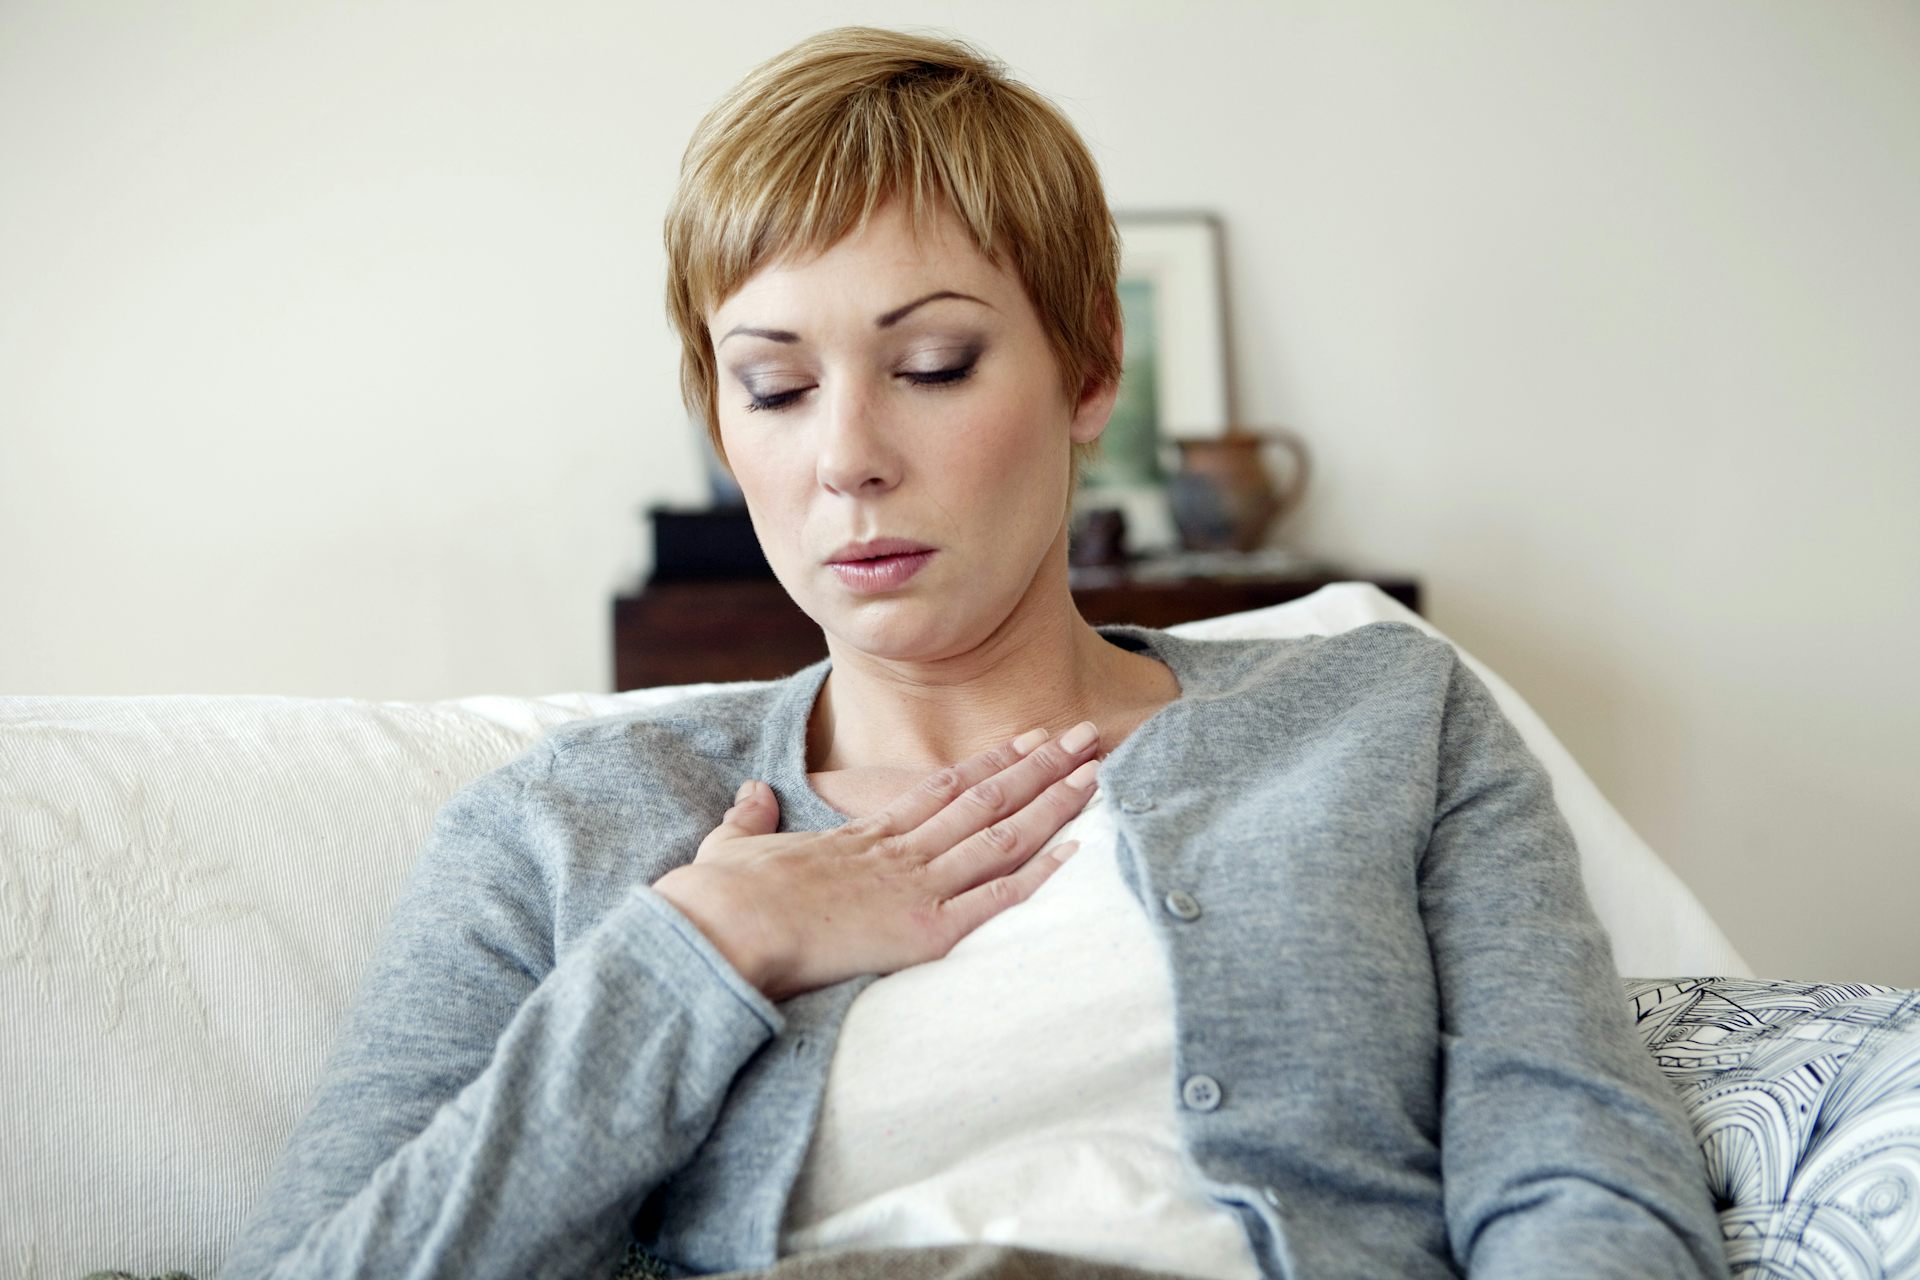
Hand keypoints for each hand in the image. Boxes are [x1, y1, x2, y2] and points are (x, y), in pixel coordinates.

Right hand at [652, 723, 1100, 1001]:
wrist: (725, 924)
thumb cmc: (723, 895)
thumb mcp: (732, 843)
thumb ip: (749, 819)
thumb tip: (751, 794)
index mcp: (860, 836)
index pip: (941, 790)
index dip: (990, 764)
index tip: (1026, 741)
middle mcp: (899, 852)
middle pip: (986, 799)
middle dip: (1040, 768)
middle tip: (1084, 737)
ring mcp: (916, 887)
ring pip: (1001, 836)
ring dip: (1052, 804)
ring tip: (1095, 775)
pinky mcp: (924, 931)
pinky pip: (994, 898)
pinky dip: (1039, 875)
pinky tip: (1075, 852)